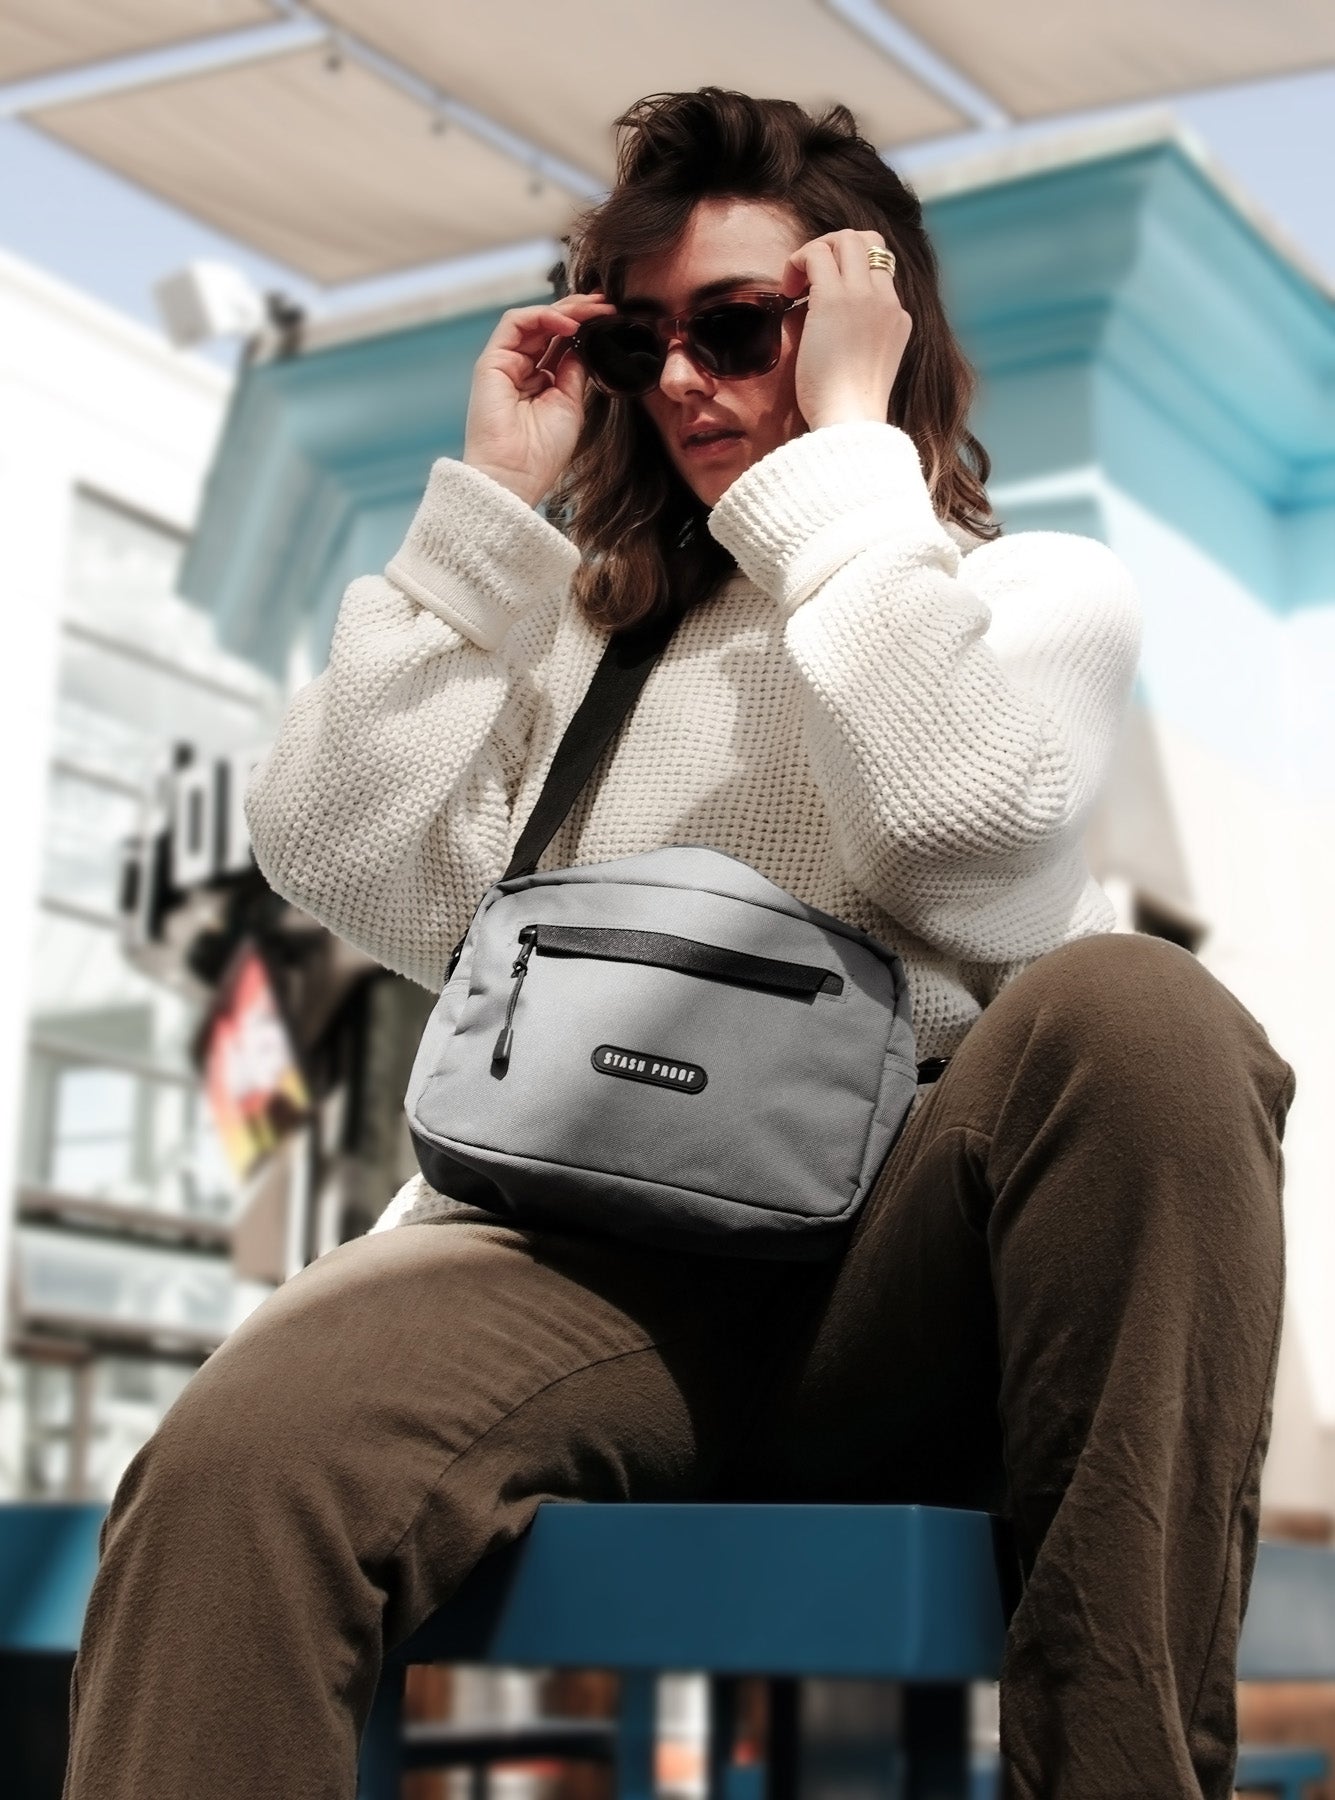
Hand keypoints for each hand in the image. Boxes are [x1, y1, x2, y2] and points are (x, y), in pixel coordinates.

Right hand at [462, 291, 615, 507]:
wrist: (515, 476)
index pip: (561, 342)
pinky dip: (543, 316)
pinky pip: (515, 323)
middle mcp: (520, 369)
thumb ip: (575, 371)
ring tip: (593, 310)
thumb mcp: (570, 404)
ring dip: (566, 310)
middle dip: (579, 311)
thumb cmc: (542, 452)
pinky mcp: (491, 362)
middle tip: (606, 304)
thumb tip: (584, 343)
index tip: (611, 317)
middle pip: (549, 326)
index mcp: (539, 382)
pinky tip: (569, 324)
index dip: (585, 326)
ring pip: (534, 319)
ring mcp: (504, 363)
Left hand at [780, 229, 911, 431]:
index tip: (823, 295)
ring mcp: (865, 297)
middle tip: (807, 280)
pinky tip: (787, 292)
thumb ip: (856, 341)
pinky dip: (797, 262)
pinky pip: (816, 254)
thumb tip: (824, 327)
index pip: (880, 269)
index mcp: (898, 318)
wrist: (851, 422)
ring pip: (845, 239)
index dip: (848, 271)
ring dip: (815, 252)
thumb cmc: (847, 410)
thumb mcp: (863, 369)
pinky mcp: (834, 300)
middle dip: (833, 249)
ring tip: (794, 286)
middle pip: (868, 241)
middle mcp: (887, 301)